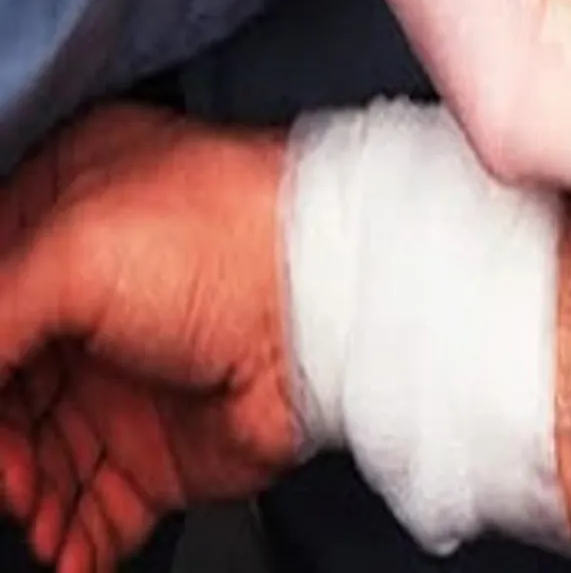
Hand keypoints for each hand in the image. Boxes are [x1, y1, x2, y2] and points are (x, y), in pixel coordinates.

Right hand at [0, 107, 295, 571]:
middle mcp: (88, 312)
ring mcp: (124, 383)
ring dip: (28, 500)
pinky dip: (74, 540)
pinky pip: (96, 509)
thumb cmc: (231, 242)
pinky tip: (67, 551)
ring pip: (36, 463)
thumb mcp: (72, 251)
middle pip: (2, 398)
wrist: (332, 303)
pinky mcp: (161, 451)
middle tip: (7, 474)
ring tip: (34, 516)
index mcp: (60, 234)